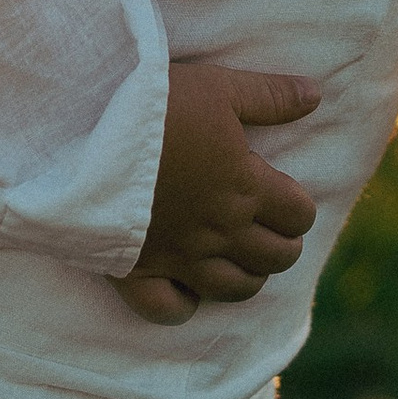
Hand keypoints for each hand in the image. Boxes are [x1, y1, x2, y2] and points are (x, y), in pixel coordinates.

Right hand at [117, 63, 319, 325]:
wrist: (81, 132)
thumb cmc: (154, 106)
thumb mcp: (218, 87)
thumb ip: (269, 97)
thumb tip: (316, 96)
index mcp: (245, 188)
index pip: (298, 216)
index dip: (299, 207)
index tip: (284, 194)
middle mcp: (220, 231)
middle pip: (275, 258)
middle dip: (281, 243)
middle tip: (267, 226)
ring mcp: (181, 257)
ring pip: (235, 289)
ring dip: (247, 276)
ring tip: (239, 257)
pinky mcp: (139, 271)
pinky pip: (171, 310)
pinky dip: (185, 305)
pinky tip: (186, 287)